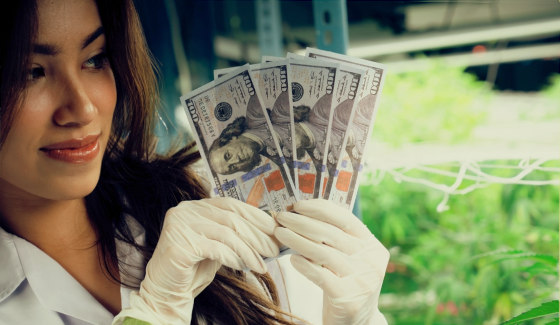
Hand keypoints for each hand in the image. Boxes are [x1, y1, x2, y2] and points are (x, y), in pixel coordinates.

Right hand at [113, 197, 279, 324]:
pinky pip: (217, 248)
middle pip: (231, 218)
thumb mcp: (218, 245)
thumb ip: (235, 234)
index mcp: (194, 206)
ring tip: (261, 264)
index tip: (275, 228)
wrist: (166, 292)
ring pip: (227, 233)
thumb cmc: (193, 269)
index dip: (255, 216)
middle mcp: (185, 211)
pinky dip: (234, 258)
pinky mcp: (179, 244)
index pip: (231, 204)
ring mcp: (179, 225)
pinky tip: (244, 267)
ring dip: (249, 250)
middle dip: (257, 235)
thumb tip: (268, 232)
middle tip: (274, 250)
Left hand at [274, 199, 388, 324]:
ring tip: (280, 233)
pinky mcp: (348, 298)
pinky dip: (304, 265)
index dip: (318, 208)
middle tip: (281, 217)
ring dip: (297, 240)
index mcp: (371, 244)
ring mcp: (362, 279)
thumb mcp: (347, 258)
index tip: (296, 205)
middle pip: (330, 233)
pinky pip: (321, 276)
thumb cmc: (344, 283)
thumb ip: (333, 238)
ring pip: (323, 253)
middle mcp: (370, 260)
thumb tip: (299, 212)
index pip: (344, 218)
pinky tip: (292, 259)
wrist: (357, 323)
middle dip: (302, 222)